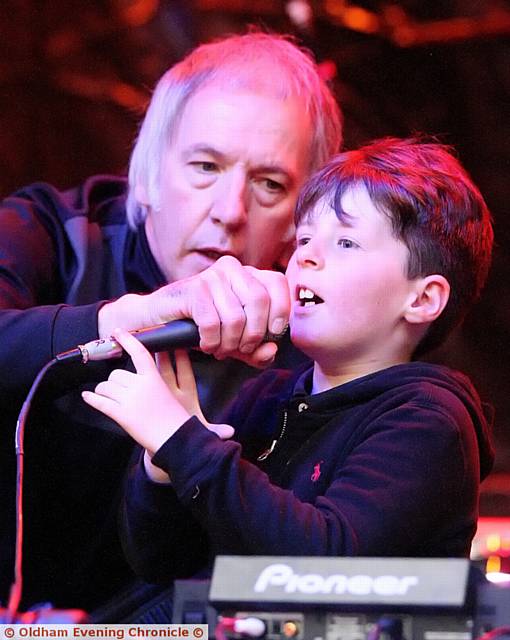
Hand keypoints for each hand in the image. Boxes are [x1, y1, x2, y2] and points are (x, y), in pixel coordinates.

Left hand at [82, 328, 190, 453]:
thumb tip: (133, 378)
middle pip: (116, 374)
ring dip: (103, 391)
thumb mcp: (168, 391)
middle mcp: (140, 386)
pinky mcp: (121, 414)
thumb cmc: (174, 417)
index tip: (118, 332)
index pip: (139, 352)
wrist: (174, 436)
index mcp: (153, 378)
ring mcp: (129, 400)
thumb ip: (152, 382)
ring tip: (109, 398)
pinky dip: (91, 399)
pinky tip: (87, 396)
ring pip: (105, 387)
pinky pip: (100, 403)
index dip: (127, 340)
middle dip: (114, 382)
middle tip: (119, 391)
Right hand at [98, 256, 289, 366]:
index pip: (278, 283)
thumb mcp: (236, 343)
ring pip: (236, 317)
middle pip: (260, 302)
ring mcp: (212, 276)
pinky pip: (213, 323)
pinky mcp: (193, 289)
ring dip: (228, 343)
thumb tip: (271, 350)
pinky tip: (205, 344)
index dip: (280, 313)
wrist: (159, 320)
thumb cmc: (201, 328)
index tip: (270, 336)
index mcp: (249, 274)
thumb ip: (258, 351)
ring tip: (219, 348)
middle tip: (239, 349)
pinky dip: (211, 341)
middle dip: (252, 335)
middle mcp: (232, 269)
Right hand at [143, 350, 233, 483]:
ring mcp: (159, 394)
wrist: (172, 443)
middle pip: (166, 368)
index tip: (181, 345)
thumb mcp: (200, 431)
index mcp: (188, 396)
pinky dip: (133, 377)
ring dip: (146, 360)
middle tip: (155, 337)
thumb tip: (230, 432)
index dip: (183, 359)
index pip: (185, 373)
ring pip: (152, 374)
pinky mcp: (148, 401)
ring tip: (137, 344)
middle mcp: (172, 391)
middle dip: (162, 354)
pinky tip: (124, 368)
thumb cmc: (187, 432)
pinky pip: (141, 384)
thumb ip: (214, 431)